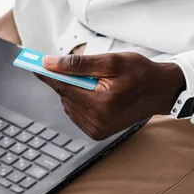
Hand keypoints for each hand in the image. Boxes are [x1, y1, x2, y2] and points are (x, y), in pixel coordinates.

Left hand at [35, 53, 185, 139]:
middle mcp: (98, 120)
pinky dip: (79, 100)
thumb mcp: (112, 61)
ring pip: (68, 104)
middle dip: (67, 79)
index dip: (48, 74)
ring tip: (97, 82)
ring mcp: (97, 129)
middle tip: (83, 69)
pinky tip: (95, 93)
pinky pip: (75, 113)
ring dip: (74, 90)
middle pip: (65, 95)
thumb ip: (79, 64)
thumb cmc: (140, 73)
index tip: (34, 64)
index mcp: (102, 103)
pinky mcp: (97, 133)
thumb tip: (50, 64)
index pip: (64, 86)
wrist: (159, 92)